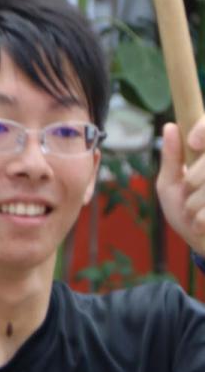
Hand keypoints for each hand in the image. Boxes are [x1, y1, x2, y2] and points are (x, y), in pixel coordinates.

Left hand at [156, 115, 204, 253]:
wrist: (203, 245)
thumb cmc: (186, 214)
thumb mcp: (171, 185)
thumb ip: (172, 158)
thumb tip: (170, 127)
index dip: (204, 130)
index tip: (192, 143)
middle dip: (194, 179)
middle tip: (190, 192)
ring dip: (196, 203)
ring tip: (195, 212)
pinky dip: (202, 219)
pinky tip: (202, 224)